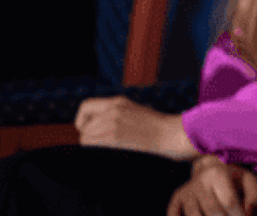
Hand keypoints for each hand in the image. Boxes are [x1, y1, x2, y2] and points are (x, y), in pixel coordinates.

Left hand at [74, 95, 197, 159]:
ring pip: (85, 138)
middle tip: (104, 146)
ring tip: (112, 151)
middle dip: (89, 138)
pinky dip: (96, 153)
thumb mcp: (136, 113)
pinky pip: (91, 145)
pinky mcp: (114, 136)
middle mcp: (113, 109)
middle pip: (84, 126)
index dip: (83, 120)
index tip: (90, 131)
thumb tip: (96, 131)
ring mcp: (113, 122)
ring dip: (94, 147)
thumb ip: (116, 116)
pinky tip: (113, 154)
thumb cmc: (160, 130)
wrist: (174, 134)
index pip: (85, 106)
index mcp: (119, 102)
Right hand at [167, 155, 256, 215]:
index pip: (230, 203)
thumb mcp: (249, 181)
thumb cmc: (234, 178)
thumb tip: (248, 214)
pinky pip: (175, 214)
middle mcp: (198, 182)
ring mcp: (186, 192)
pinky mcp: (176, 200)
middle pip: (212, 212)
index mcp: (218, 174)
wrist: (210, 165)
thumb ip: (255, 197)